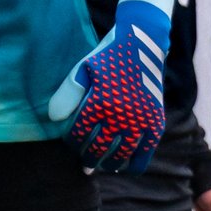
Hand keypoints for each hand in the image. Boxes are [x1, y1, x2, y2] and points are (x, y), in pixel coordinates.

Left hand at [50, 0, 170, 169]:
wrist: (144, 43)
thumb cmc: (109, 56)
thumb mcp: (83, 68)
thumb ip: (67, 94)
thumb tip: (54, 119)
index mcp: (100, 103)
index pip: (79, 135)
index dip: (71, 142)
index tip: (71, 141)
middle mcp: (121, 116)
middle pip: (97, 149)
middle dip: (87, 157)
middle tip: (83, 161)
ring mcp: (140, 121)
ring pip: (120, 155)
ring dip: (107, 164)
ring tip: (100, 165)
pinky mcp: (156, 122)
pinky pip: (145, 152)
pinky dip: (134, 163)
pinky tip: (124, 168)